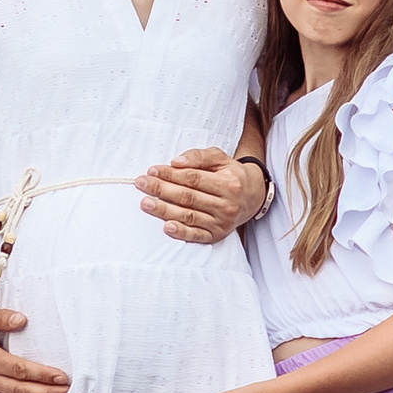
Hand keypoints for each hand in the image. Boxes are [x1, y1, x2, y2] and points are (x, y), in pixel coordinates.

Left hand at [136, 148, 253, 244]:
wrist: (252, 197)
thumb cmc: (229, 174)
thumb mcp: (219, 158)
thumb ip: (198, 156)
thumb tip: (175, 162)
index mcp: (228, 183)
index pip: (193, 178)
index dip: (171, 174)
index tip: (152, 170)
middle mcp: (227, 205)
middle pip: (188, 197)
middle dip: (162, 189)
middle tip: (141, 183)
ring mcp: (222, 222)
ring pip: (189, 216)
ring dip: (164, 210)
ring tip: (145, 203)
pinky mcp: (217, 235)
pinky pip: (196, 235)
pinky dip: (181, 232)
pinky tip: (167, 227)